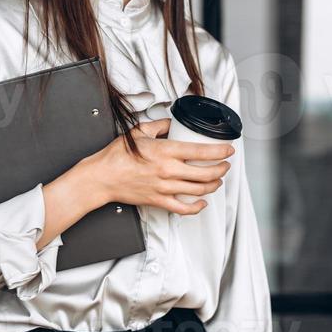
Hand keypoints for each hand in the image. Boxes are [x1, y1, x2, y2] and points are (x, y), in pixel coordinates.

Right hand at [87, 117, 234, 215]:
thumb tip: (173, 123)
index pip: (202, 152)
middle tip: (225, 164)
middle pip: (206, 173)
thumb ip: (159, 125)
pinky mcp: (159, 201)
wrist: (102, 177)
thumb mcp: (139, 132)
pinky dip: (197, 207)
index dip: (220, 151)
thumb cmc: (117, 156)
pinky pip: (184, 209)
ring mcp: (165, 188)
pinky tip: (202, 202)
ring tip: (217, 179)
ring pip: (199, 190)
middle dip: (222, 169)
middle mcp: (169, 171)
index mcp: (166, 151)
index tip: (229, 149)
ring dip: (213, 185)